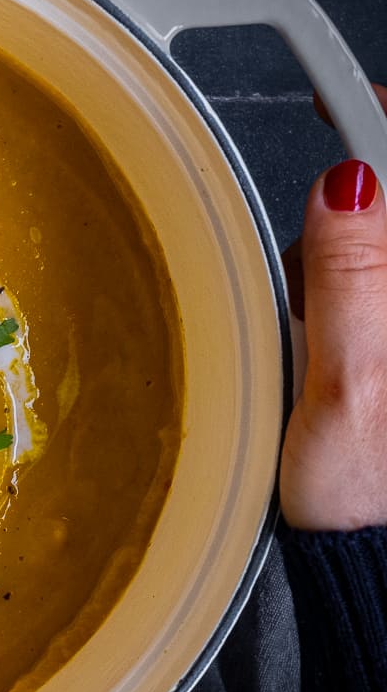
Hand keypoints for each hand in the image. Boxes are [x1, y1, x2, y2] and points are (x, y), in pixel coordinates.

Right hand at [280, 88, 386, 530]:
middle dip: (357, 219)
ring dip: (353, 265)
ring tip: (320, 333)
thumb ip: (350, 276)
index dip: (383, 134)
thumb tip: (350, 183)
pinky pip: (376, 292)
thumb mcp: (345, 388)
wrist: (378, 572)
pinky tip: (338, 347)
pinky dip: (358, 297)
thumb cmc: (371, 503)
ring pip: (384, 254)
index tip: (347, 119)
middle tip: (311, 278)